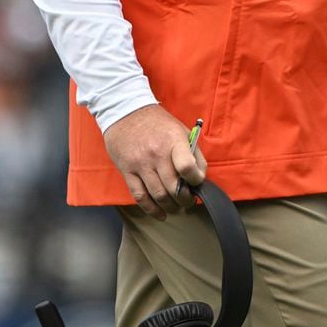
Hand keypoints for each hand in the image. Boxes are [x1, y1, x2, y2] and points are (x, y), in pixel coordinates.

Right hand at [104, 104, 206, 218]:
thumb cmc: (157, 124)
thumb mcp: (180, 130)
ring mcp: (141, 163)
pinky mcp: (127, 171)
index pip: (187, 166)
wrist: (125, 113)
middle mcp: (157, 153)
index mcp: (173, 140)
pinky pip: (140, 196)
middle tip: (189, 202)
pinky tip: (160, 213)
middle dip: (185, 200)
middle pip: (174, 187)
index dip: (196, 180)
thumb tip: (201, 176)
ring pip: (158, 195)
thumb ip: (194, 153)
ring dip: (171, 207)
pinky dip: (151, 210)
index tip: (197, 183)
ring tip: (177, 208)